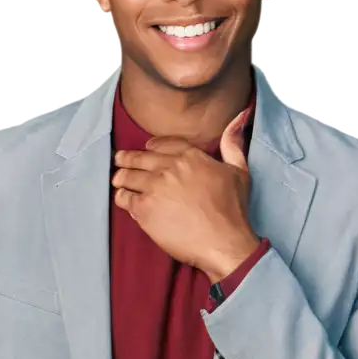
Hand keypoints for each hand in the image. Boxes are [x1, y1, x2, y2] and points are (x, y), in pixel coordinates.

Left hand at [112, 107, 260, 281]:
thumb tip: (239, 116)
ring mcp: (154, 188)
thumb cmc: (233, 210)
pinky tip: (124, 200)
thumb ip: (233, 143)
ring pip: (127, 176)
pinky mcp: (144, 209)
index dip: (150, 147)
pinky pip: (124, 198)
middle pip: (139, 158)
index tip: (145, 149)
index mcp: (189, 156)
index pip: (161, 144)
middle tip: (120, 160)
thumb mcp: (238, 171)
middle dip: (127, 159)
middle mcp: (169, 168)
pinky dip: (122, 197)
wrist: (223, 242)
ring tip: (118, 180)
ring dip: (121, 177)